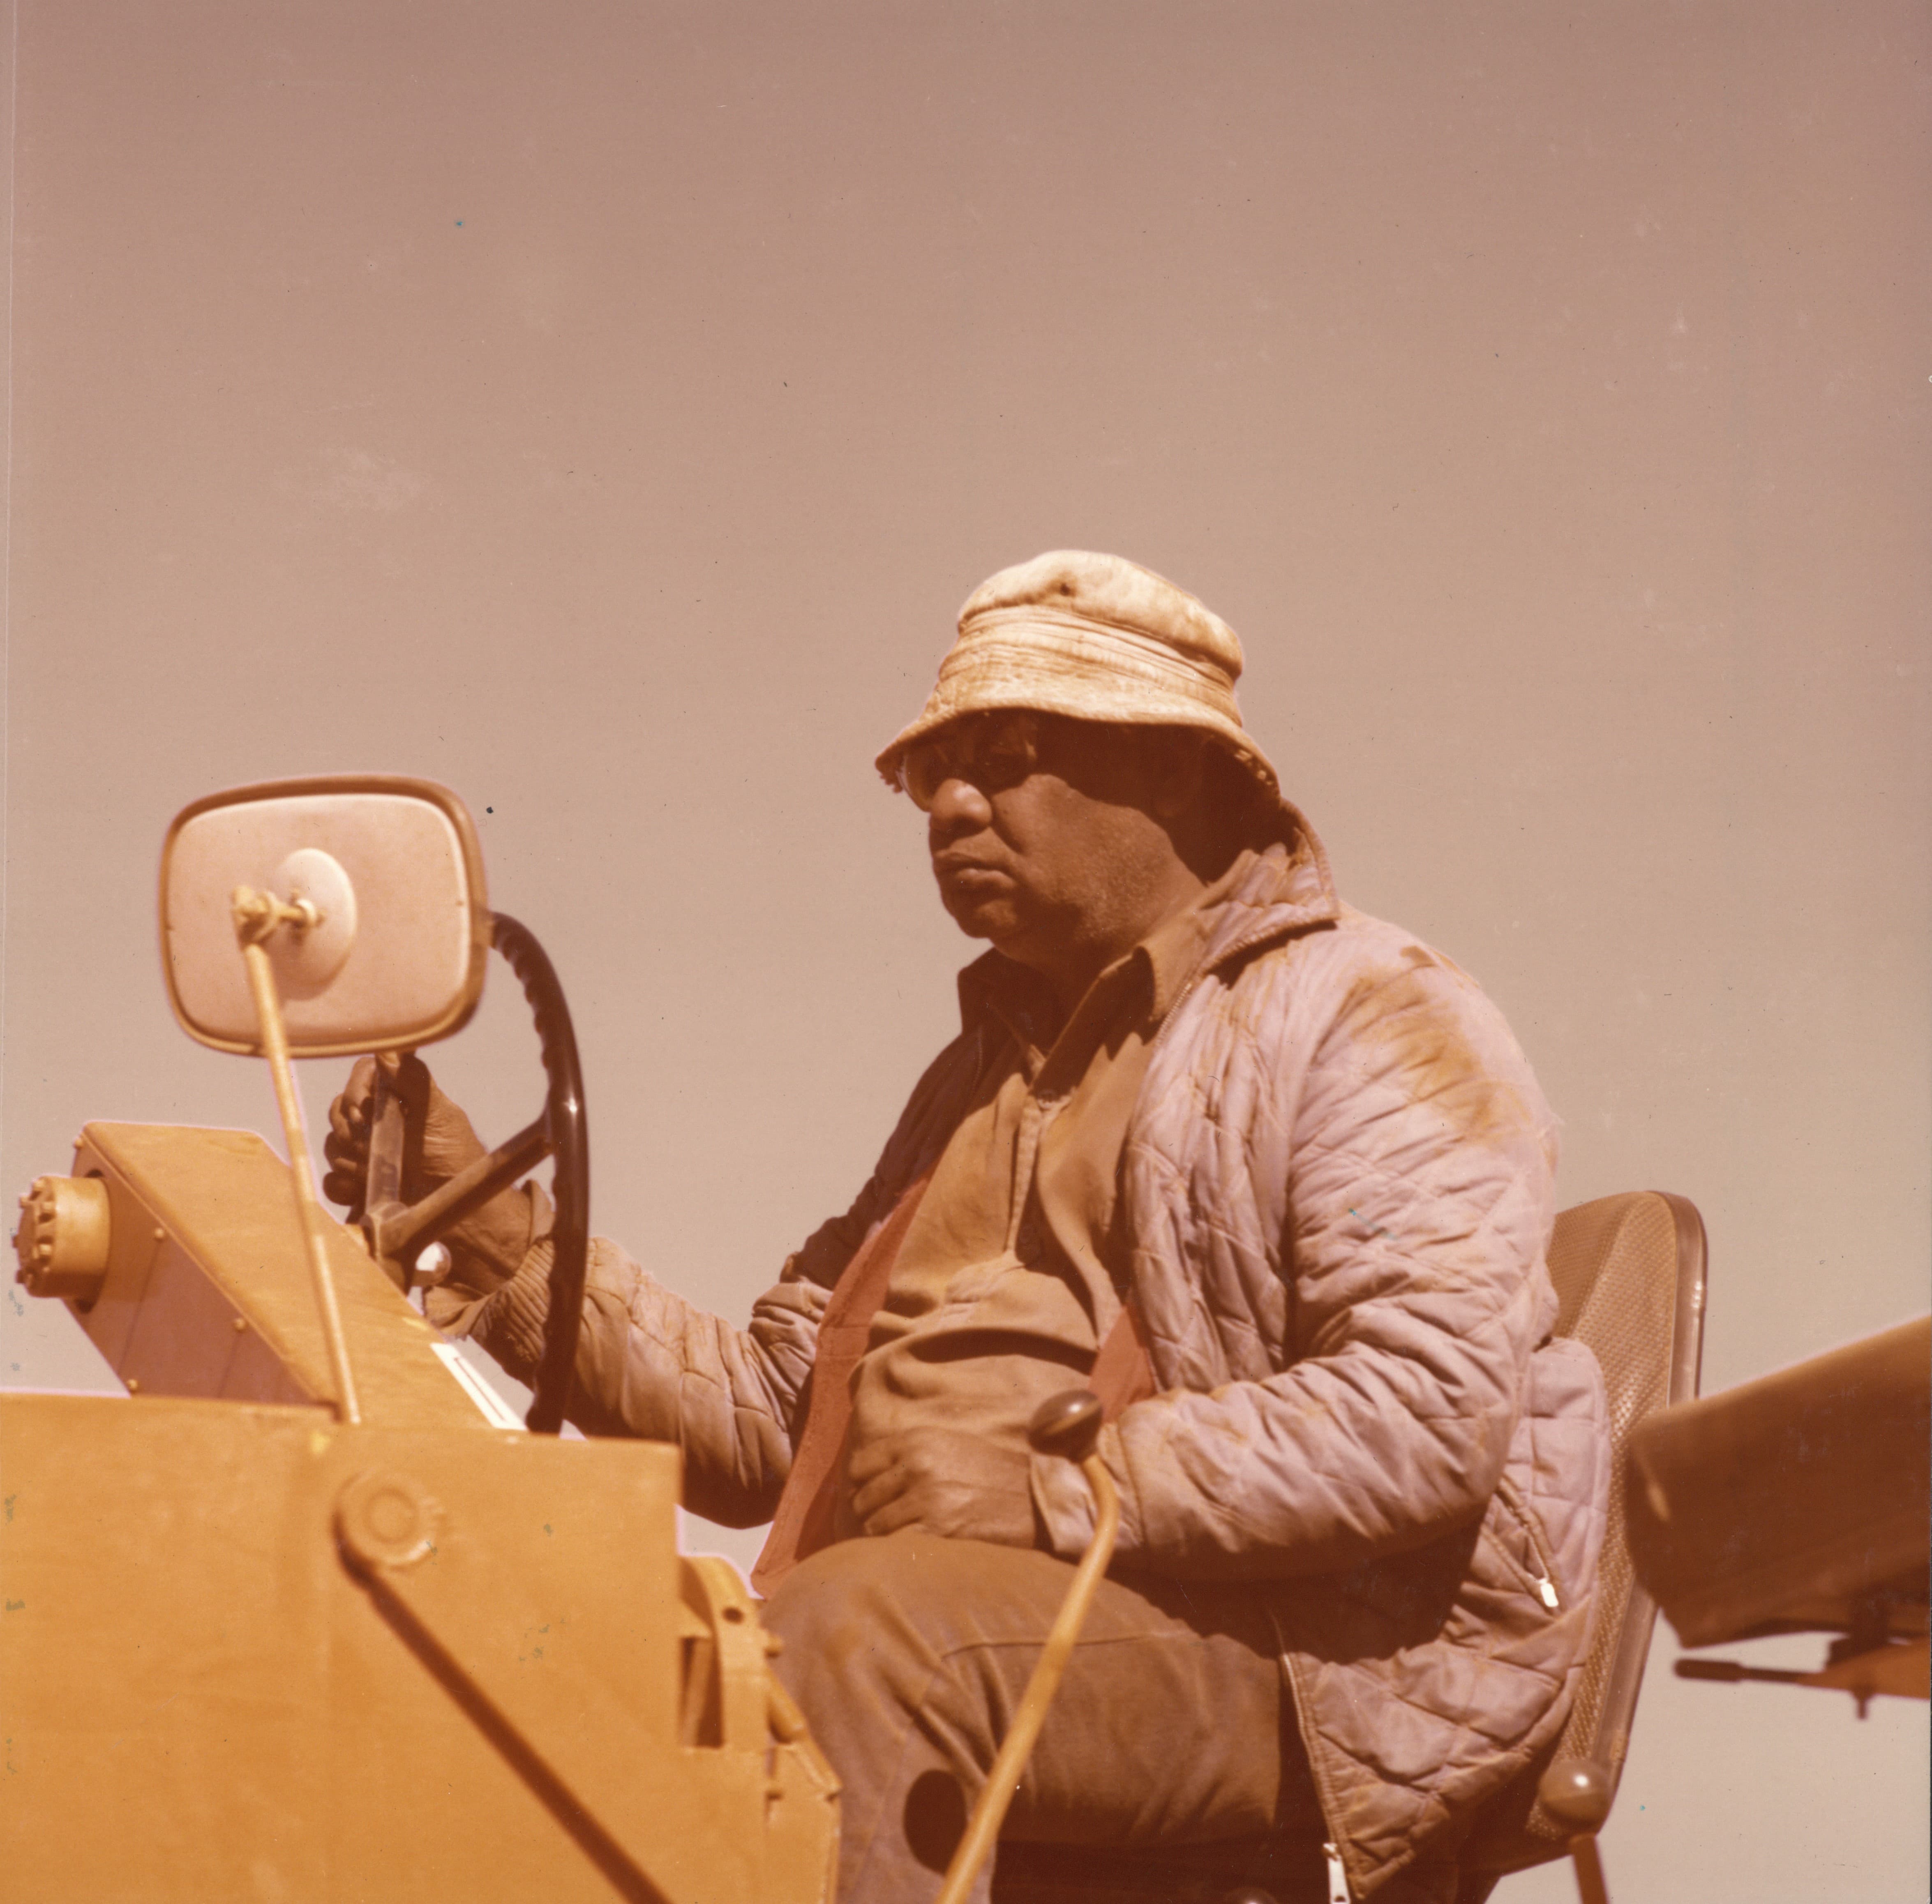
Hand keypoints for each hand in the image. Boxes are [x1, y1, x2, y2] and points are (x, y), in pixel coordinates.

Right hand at [322, 1052, 531, 1291]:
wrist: (459, 1215)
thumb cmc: (456, 1159)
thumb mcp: (439, 1116)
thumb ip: (413, 1081)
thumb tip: (387, 1048)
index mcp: (399, 1096)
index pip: (361, 1076)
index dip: (356, 1093)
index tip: (367, 1112)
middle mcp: (379, 1120)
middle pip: (338, 1112)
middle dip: (355, 1133)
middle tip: (381, 1147)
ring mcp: (365, 1152)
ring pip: (331, 1147)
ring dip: (354, 1162)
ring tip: (383, 1172)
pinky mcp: (357, 1182)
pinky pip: (330, 1180)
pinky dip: (345, 1187)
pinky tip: (366, 1191)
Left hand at [846, 1429, 1037, 1546]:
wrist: (1036, 1498)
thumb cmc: (992, 1472)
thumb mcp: (950, 1445)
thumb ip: (910, 1453)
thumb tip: (866, 1474)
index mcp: (917, 1440)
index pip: (860, 1465)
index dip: (862, 1484)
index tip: (873, 1495)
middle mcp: (917, 1465)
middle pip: (863, 1497)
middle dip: (871, 1513)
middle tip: (888, 1522)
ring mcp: (926, 1498)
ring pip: (875, 1525)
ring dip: (884, 1535)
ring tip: (903, 1536)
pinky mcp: (938, 1530)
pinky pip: (896, 1545)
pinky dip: (899, 1550)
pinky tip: (915, 1548)